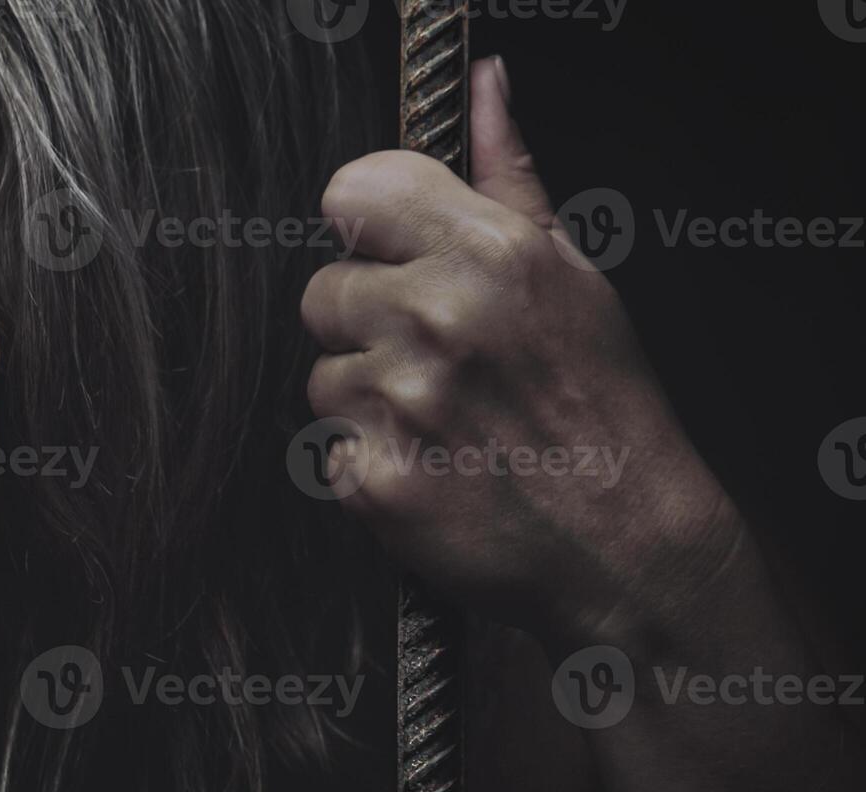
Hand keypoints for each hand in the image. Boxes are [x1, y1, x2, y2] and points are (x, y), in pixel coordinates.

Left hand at [301, 58, 736, 636]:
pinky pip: (329, 450)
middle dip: (365, 326)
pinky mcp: (373, 481)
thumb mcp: (577, 275)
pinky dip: (368, 464)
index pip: (352, 193)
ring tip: (442, 424)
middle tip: (436, 364)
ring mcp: (401, 404)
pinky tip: (431, 470)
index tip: (388, 257)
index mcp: (490, 254)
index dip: (365, 229)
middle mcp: (438, 319)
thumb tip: (484, 88)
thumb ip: (511, 178)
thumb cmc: (605, 406)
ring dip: (366, 401)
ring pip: (322, 376)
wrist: (628, 544)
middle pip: (321, 292)